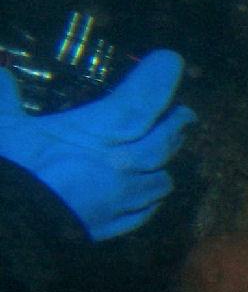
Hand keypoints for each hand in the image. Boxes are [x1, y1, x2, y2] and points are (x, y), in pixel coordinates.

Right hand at [0, 51, 195, 238]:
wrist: (11, 231)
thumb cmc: (10, 171)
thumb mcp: (2, 127)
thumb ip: (3, 98)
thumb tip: (2, 73)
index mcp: (101, 132)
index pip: (141, 100)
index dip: (158, 79)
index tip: (171, 60)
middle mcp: (123, 164)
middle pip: (164, 141)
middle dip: (176, 124)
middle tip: (185, 114)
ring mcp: (122, 200)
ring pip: (161, 180)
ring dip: (165, 164)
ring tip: (166, 153)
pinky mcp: (113, 230)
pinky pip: (145, 213)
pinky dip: (149, 200)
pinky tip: (147, 196)